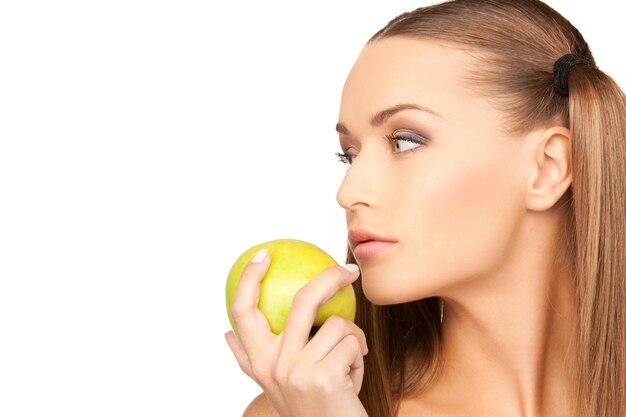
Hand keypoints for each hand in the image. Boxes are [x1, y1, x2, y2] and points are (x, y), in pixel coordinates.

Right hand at [225, 249, 368, 416]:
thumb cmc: (310, 406)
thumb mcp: (274, 384)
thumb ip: (251, 359)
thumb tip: (226, 333)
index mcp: (258, 362)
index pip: (242, 312)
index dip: (249, 279)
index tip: (262, 255)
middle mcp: (271, 365)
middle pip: (301, 301)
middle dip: (329, 278)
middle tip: (349, 271)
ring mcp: (296, 371)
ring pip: (337, 323)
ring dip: (354, 339)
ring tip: (350, 360)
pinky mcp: (323, 377)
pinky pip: (353, 344)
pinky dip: (360, 357)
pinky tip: (352, 379)